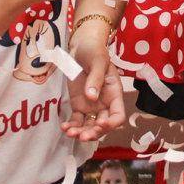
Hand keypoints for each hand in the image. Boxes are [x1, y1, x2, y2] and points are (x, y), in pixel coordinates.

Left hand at [62, 23, 124, 140]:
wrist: (81, 46)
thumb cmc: (94, 51)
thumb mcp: (98, 62)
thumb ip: (95, 79)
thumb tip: (92, 97)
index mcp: (114, 94)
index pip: (118, 116)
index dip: (111, 124)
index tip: (100, 123)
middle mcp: (104, 103)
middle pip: (103, 125)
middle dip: (94, 133)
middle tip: (82, 136)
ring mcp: (91, 106)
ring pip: (89, 126)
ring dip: (81, 132)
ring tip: (70, 133)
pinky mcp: (78, 105)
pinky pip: (76, 120)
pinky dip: (71, 126)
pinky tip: (64, 127)